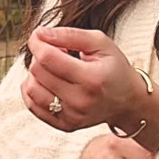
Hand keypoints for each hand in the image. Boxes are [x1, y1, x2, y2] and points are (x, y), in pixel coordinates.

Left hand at [21, 24, 142, 132]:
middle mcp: (81, 101)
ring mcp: (72, 116)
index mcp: (92, 78)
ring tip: (52, 68)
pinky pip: (33, 105)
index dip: (37, 43)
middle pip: (38, 72)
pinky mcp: (64, 125)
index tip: (39, 36)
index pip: (48, 58)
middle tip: (55, 51)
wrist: (128, 101)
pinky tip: (47, 81)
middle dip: (39, 55)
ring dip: (35, 73)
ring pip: (31, 89)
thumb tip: (40, 33)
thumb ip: (70, 34)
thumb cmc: (114, 68)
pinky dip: (33, 90)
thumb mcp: (100, 43)